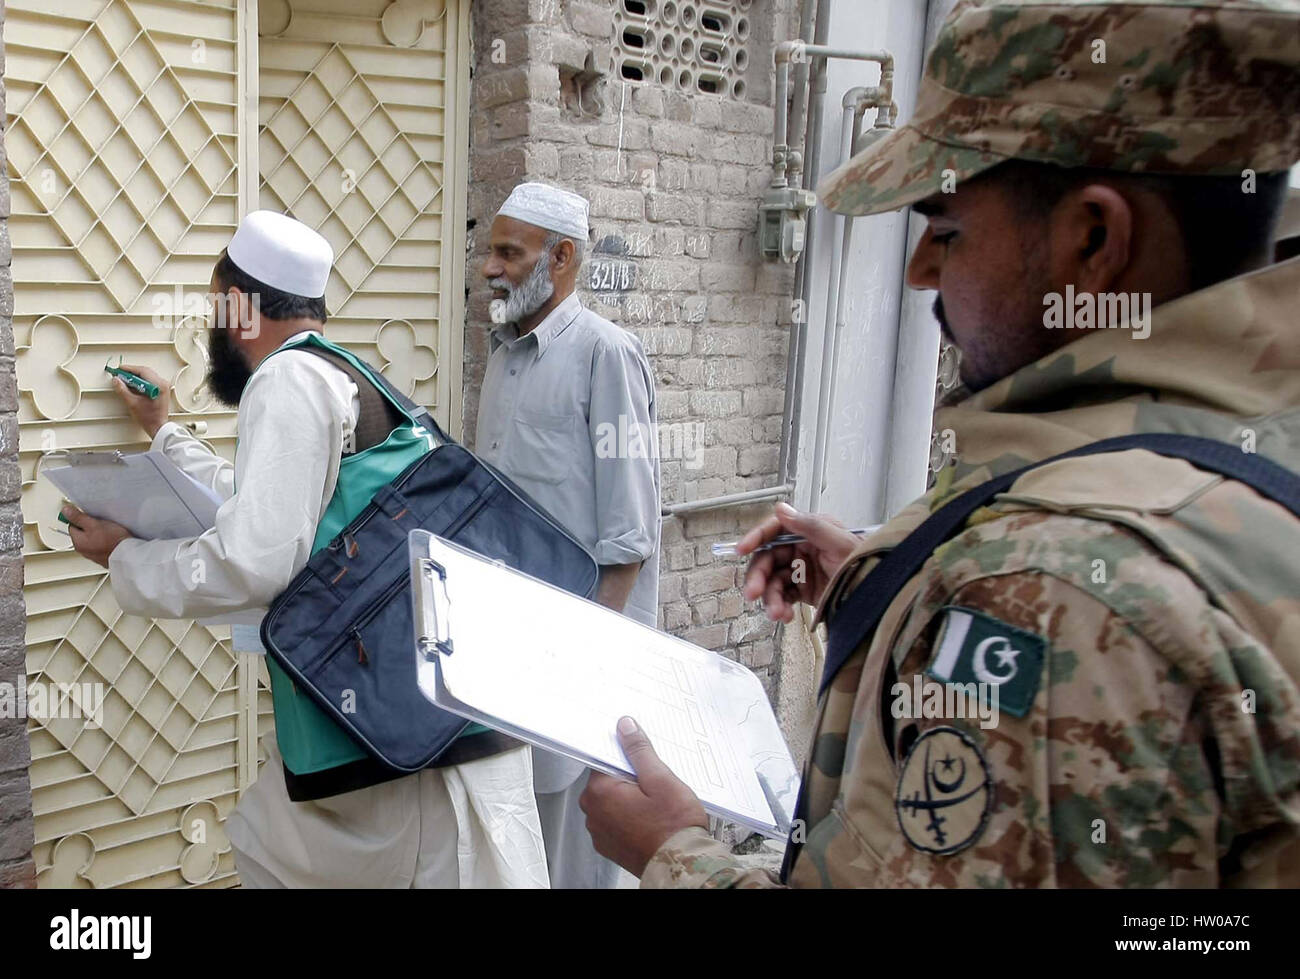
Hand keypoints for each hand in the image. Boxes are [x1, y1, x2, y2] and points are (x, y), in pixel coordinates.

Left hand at [62, 505, 132, 567]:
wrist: (129, 555)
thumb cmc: (113, 541)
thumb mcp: (94, 524)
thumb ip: (78, 517)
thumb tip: (65, 511)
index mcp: (77, 542)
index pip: (72, 525)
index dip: (81, 518)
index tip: (90, 516)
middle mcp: (83, 550)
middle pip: (82, 532)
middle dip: (90, 526)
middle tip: (101, 522)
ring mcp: (93, 554)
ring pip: (92, 538)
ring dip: (98, 533)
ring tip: (109, 530)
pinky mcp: (103, 556)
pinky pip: (101, 544)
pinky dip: (105, 540)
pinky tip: (113, 537)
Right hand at [112, 364, 170, 437]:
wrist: (158, 426)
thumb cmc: (149, 418)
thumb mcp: (132, 403)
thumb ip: (122, 390)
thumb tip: (116, 380)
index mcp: (158, 385)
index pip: (142, 371)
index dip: (129, 369)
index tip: (119, 369)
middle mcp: (162, 384)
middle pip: (145, 371)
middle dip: (131, 372)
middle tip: (120, 374)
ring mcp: (163, 387)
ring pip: (147, 375)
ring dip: (135, 376)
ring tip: (124, 380)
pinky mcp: (161, 391)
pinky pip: (149, 381)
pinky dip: (140, 381)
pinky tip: (132, 385)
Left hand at [580, 717, 707, 876]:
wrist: (681, 866)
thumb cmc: (673, 828)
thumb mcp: (660, 779)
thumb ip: (638, 751)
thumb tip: (625, 727)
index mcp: (600, 793)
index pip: (604, 759)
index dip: (626, 756)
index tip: (641, 759)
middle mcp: (593, 813)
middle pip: (608, 780)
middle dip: (630, 778)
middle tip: (656, 784)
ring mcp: (600, 832)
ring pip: (613, 801)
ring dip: (631, 798)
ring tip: (657, 805)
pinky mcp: (610, 845)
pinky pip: (616, 821)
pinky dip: (630, 816)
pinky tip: (652, 819)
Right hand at [738, 501, 859, 622]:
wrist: (880, 596)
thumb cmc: (868, 564)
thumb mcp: (842, 542)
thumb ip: (812, 525)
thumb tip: (783, 510)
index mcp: (811, 531)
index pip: (776, 530)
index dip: (757, 537)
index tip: (742, 549)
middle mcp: (803, 549)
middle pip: (769, 559)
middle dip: (759, 577)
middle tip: (753, 592)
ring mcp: (802, 571)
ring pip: (773, 581)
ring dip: (769, 598)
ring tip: (776, 613)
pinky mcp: (804, 590)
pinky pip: (783, 597)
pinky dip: (780, 607)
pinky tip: (783, 615)